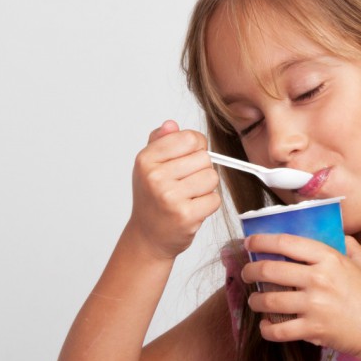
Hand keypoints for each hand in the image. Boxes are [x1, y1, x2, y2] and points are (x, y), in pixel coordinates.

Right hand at [126, 120, 220, 260]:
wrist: (148, 236)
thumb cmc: (152, 198)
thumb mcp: (149, 166)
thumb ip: (161, 141)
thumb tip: (172, 124)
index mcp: (146, 159)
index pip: (190, 138)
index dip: (196, 147)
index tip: (187, 159)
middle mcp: (155, 177)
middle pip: (204, 158)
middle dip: (200, 170)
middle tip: (185, 183)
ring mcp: (170, 197)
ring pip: (211, 177)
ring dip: (205, 188)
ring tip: (188, 196)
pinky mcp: (185, 215)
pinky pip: (214, 198)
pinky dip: (208, 204)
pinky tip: (192, 209)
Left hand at [240, 234, 360, 360]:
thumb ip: (349, 245)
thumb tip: (335, 234)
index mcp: (329, 259)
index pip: (286, 243)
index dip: (262, 240)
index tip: (250, 242)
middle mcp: (318, 279)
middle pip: (270, 270)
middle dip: (250, 270)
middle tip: (246, 273)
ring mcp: (314, 305)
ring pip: (269, 300)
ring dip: (255, 300)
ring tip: (254, 300)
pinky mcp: (312, 330)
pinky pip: (279, 330)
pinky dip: (267, 329)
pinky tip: (265, 326)